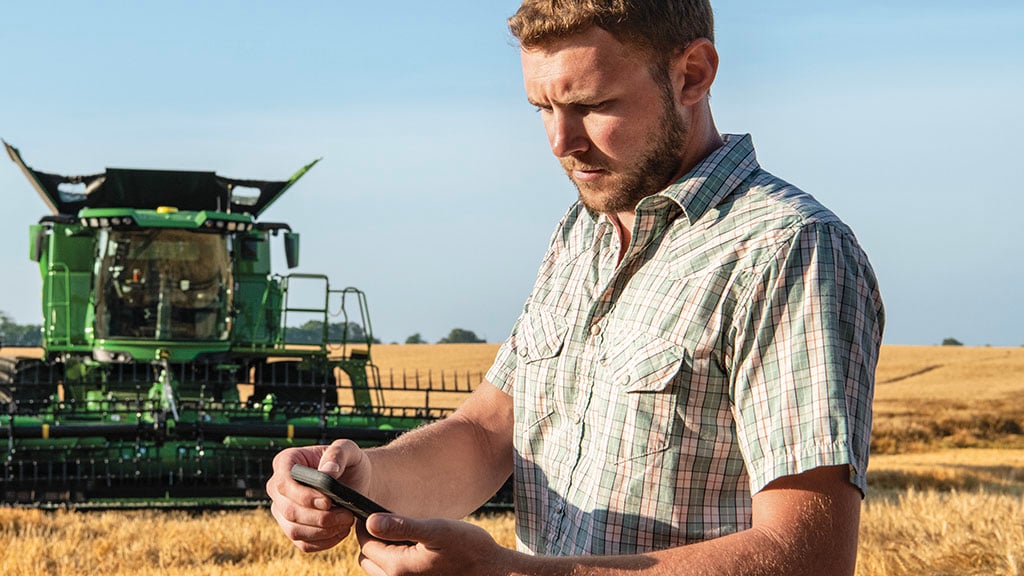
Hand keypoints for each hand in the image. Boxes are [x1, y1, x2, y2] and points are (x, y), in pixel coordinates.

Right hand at [266, 439, 373, 551]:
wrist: (356, 481)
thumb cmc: (349, 462)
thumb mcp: (349, 450)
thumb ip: (338, 454)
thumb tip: (327, 472)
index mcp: (285, 462)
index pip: (283, 483)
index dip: (303, 496)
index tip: (328, 501)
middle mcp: (278, 488)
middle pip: (289, 511)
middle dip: (320, 517)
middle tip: (347, 515)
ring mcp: (282, 511)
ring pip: (294, 530)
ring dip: (323, 531)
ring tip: (347, 522)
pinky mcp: (293, 529)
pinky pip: (303, 543)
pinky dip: (324, 542)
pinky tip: (341, 531)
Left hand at [357, 514, 512, 575]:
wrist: (491, 570)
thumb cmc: (468, 547)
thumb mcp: (437, 529)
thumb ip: (402, 526)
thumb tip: (370, 521)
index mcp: (398, 567)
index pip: (366, 543)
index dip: (367, 524)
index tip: (373, 509)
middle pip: (368, 558)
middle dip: (372, 539)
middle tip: (388, 520)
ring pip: (378, 568)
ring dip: (382, 552)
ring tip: (400, 533)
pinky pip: (393, 575)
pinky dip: (394, 561)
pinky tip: (412, 548)